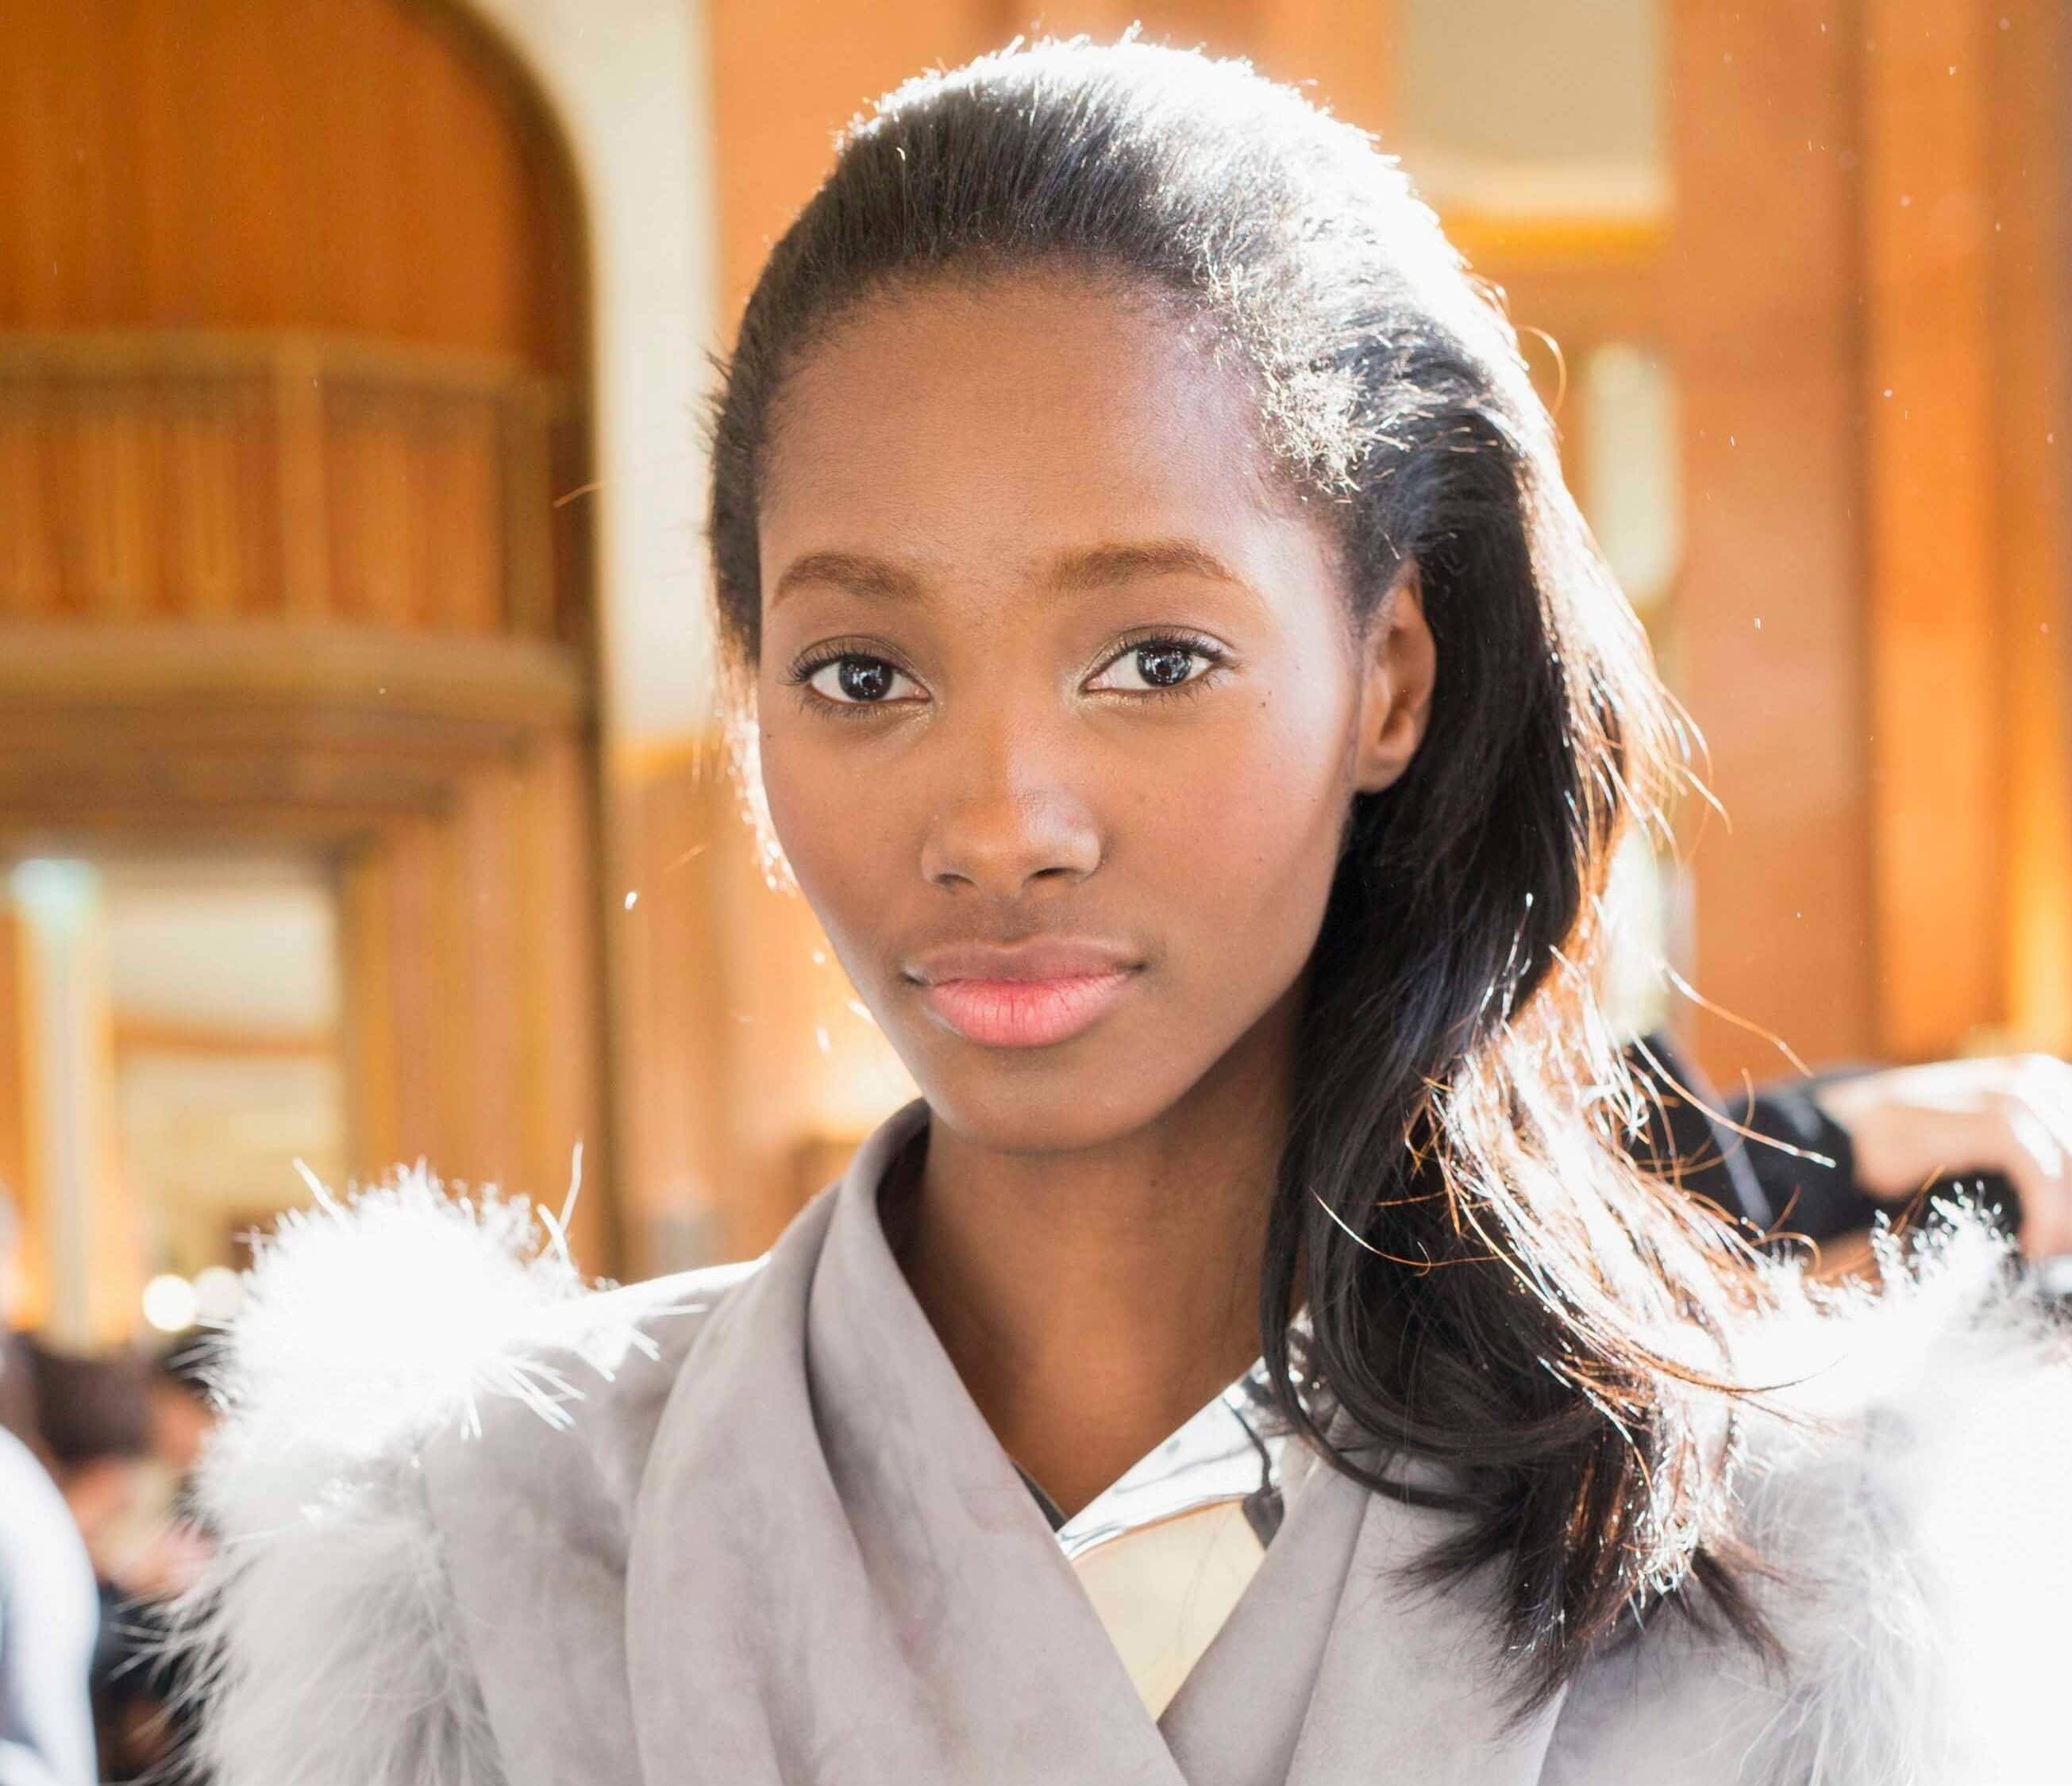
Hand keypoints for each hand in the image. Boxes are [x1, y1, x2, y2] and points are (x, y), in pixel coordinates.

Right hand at [1812, 1054, 2071, 1258]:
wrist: (1843, 1136)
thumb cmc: (1912, 1149)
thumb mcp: (1983, 1144)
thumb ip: (2032, 1157)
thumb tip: (2068, 1212)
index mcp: (2041, 1078)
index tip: (2063, 1232)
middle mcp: (2035, 1076)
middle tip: (2055, 1245)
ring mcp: (2014, 1093)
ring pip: (2069, 1162)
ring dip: (2066, 1215)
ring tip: (2044, 1246)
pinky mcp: (1993, 1119)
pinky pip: (2042, 1172)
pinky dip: (2046, 1213)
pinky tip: (2031, 1242)